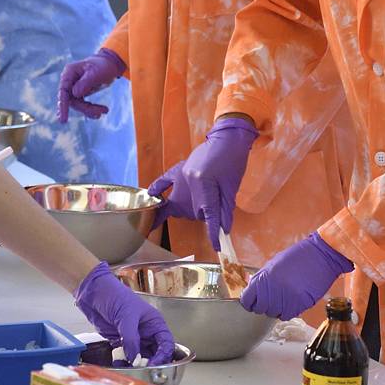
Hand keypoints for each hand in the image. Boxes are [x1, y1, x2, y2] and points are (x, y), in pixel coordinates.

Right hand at [57, 49, 125, 121]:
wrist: (110, 64)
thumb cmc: (103, 66)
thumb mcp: (96, 72)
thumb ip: (86, 82)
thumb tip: (75, 94)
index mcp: (69, 72)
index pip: (63, 91)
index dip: (62, 106)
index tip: (63, 120)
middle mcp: (69, 80)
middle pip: (71, 100)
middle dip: (85, 108)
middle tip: (99, 113)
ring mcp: (74, 87)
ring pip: (77, 104)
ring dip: (89, 110)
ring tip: (104, 110)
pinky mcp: (80, 93)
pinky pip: (82, 104)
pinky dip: (90, 110)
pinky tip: (100, 112)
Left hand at [73, 261, 175, 364]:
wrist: (93, 293)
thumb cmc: (114, 295)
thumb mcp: (126, 316)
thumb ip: (131, 339)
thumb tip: (135, 358)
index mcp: (154, 322)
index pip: (166, 342)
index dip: (164, 355)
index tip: (155, 363)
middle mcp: (146, 332)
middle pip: (155, 353)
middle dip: (150, 363)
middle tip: (143, 370)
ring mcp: (133, 337)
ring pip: (140, 357)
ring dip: (136, 364)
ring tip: (131, 369)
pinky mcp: (120, 342)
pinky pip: (125, 356)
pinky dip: (123, 362)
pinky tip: (120, 363)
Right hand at [146, 117, 257, 250]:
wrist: (228, 138)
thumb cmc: (234, 160)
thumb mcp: (232, 187)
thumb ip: (225, 209)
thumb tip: (223, 230)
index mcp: (203, 185)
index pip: (207, 215)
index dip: (212, 232)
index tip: (216, 246)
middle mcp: (187, 181)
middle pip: (191, 210)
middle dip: (203, 214)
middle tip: (215, 213)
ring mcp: (181, 174)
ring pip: (179, 201)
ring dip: (187, 207)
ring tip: (194, 208)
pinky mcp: (179, 168)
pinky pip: (163, 181)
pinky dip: (157, 189)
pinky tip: (151, 196)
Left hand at [240, 233, 352, 319]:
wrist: (320, 256)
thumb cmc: (297, 257)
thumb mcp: (273, 265)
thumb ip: (261, 279)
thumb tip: (252, 292)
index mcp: (262, 279)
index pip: (246, 301)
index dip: (250, 302)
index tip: (254, 302)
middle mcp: (271, 291)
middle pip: (260, 309)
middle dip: (264, 305)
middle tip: (272, 298)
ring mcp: (285, 299)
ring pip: (274, 313)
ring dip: (277, 308)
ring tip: (285, 297)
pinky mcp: (298, 305)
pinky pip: (287, 315)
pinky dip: (288, 311)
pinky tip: (292, 301)